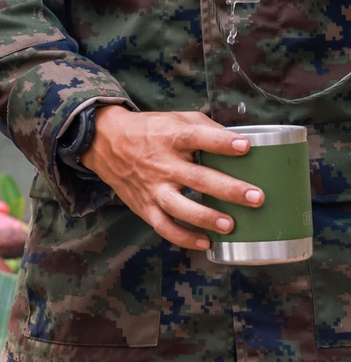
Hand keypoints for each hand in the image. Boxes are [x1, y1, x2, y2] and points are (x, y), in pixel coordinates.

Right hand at [81, 107, 262, 248]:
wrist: (105, 142)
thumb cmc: (149, 130)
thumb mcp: (174, 119)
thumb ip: (205, 127)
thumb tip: (239, 140)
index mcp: (171, 137)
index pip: (197, 137)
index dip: (222, 142)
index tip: (246, 146)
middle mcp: (162, 163)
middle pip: (197, 177)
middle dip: (228, 189)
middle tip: (255, 197)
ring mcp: (153, 187)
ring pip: (179, 206)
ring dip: (205, 217)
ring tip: (229, 225)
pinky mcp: (145, 206)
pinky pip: (164, 226)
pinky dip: (184, 238)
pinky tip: (206, 242)